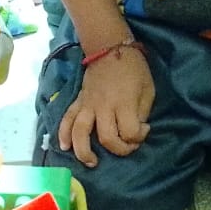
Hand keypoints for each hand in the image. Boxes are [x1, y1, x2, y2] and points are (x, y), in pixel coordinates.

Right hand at [58, 50, 152, 166]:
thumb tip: (136, 129)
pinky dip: (63, 134)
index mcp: (124, 103)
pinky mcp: (79, 101)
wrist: (110, 47)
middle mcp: (104, 107)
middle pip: (107, 138)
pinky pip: (67, 119)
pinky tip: (63, 146)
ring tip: (91, 162)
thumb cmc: (134, 69)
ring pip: (80, 132)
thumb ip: (142, 112)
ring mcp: (88, 105)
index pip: (129, 132)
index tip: (144, 129)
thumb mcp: (148, 89)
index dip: (139, 137)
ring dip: (84, 151)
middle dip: (118, 149)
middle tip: (125, 147)